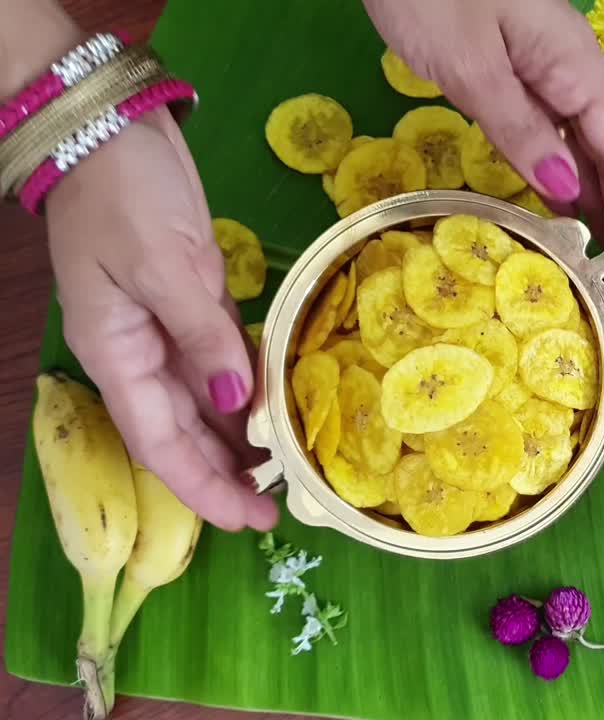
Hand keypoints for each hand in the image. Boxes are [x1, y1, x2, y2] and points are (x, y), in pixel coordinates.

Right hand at [44, 109, 277, 531]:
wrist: (111, 127)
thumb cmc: (125, 195)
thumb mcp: (166, 266)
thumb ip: (204, 338)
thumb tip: (238, 402)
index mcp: (117, 354)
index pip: (160, 444)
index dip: (203, 489)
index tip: (249, 519)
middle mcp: (139, 353)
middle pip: (183, 433)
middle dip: (225, 475)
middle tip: (278, 507)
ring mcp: (164, 326)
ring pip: (203, 402)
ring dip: (237, 437)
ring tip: (284, 468)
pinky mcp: (191, 300)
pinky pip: (220, 360)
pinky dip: (245, 386)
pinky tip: (276, 405)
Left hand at [363, 0, 603, 286]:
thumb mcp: (470, 64)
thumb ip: (517, 127)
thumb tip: (566, 188)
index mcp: (574, 67)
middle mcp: (572, 73)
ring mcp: (546, 74)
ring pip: (589, 149)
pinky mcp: (516, 76)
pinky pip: (556, 137)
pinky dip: (567, 180)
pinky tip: (566, 210)